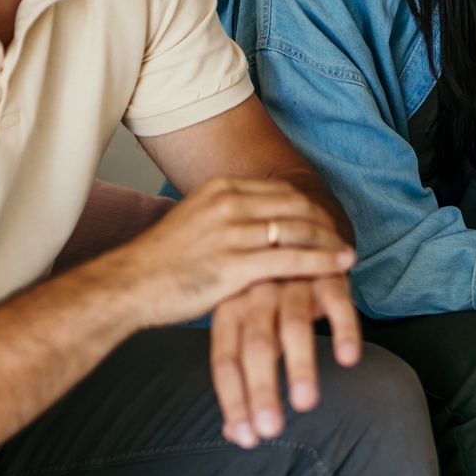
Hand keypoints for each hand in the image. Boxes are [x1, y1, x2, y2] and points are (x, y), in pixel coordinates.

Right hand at [124, 177, 354, 328]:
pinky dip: (320, 263)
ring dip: (329, 243)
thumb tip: (251, 224)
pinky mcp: (234, 265)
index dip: (310, 207)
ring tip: (348, 255)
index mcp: (219, 189)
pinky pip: (290, 260)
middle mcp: (228, 204)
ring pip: (298, 231)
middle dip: (324, 223)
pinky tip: (339, 268)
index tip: (325, 220)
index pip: (280, 191)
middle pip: (295, 206)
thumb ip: (224, 218)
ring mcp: (232, 233)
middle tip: (343, 238)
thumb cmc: (160, 264)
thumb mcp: (193, 222)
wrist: (128, 286)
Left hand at [209, 276, 362, 448]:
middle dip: (262, 389)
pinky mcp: (328, 273)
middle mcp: (256, 294)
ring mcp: (292, 280)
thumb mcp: (247, 333)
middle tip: (271, 430)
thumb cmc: (269, 302)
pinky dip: (343, 330)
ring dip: (299, 365)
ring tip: (305, 403)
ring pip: (293, 325)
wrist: (298, 240)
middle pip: (256, 345)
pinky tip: (349, 360)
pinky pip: (337, 302)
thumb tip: (237, 436)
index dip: (235, 400)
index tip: (248, 438)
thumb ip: (242, 383)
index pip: (226, 361)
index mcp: (229, 310)